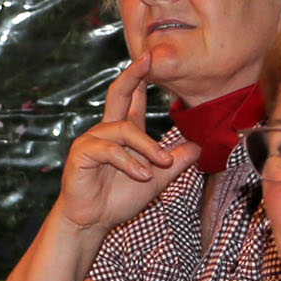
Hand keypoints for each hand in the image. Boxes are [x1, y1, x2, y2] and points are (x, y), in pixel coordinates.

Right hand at [52, 60, 197, 240]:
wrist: (91, 222)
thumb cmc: (117, 199)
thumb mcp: (156, 179)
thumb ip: (175, 162)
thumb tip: (198, 146)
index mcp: (122, 132)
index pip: (133, 100)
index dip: (141, 79)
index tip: (151, 58)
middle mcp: (106, 130)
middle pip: (118, 94)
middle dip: (133, 76)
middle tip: (147, 58)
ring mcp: (92, 140)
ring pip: (125, 130)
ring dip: (147, 147)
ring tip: (161, 164)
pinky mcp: (82, 154)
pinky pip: (110, 151)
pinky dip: (130, 162)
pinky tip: (142, 175)